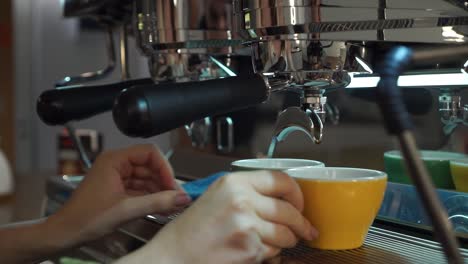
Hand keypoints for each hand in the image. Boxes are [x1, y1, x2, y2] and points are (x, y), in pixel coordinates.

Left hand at [45, 144, 191, 247]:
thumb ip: (157, 202)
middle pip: (149, 166)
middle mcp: (117, 164)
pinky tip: (161, 207)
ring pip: (146, 178)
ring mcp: (117, 176)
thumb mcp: (126, 209)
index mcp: (115, 159)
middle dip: (164, 181)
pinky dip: (150, 197)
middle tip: (177, 198)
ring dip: (159, 191)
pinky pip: (140, 189)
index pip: (149, 153)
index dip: (164, 167)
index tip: (173, 186)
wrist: (64, 234)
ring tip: (171, 205)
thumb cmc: (87, 218)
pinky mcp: (117, 189)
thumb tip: (183, 198)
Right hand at [122, 171, 317, 263]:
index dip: (296, 193)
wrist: (173, 257)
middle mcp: (242, 200)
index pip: (280, 180)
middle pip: (289, 210)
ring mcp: (247, 225)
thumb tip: (280, 194)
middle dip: (300, 224)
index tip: (300, 203)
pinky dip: (271, 255)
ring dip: (286, 241)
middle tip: (304, 230)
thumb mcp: (216, 196)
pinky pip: (274, 252)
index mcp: (233, 182)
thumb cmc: (190, 231)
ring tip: (273, 242)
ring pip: (286, 234)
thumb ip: (246, 190)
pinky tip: (255, 251)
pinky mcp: (249, 249)